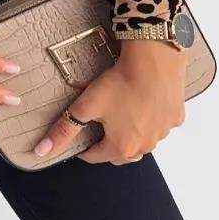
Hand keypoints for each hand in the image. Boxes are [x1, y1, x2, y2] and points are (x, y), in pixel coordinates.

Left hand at [34, 40, 187, 164]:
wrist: (153, 62)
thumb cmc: (121, 84)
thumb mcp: (85, 106)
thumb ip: (64, 129)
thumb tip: (43, 149)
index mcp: (122, 147)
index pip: (97, 156)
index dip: (83, 148)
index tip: (79, 142)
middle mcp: (145, 145)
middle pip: (122, 153)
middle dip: (108, 145)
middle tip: (99, 130)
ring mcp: (163, 132)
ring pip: (143, 140)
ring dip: (131, 133)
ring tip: (120, 117)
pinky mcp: (175, 116)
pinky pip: (160, 123)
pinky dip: (150, 119)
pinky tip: (143, 104)